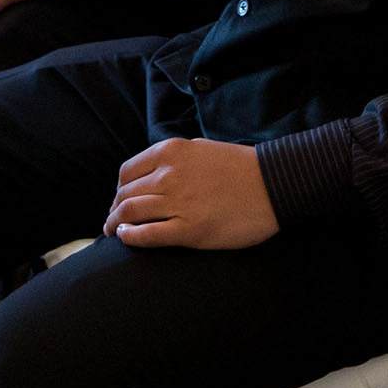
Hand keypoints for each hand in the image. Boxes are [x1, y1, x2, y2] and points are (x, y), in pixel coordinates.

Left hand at [104, 137, 278, 249]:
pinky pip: (148, 235)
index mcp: (172, 152)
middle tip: (112, 221)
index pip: (128, 172)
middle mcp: (170, 174)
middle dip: (114, 209)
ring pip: (130, 213)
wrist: (275, 185)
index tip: (118, 200)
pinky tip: (126, 238)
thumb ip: (174, 158)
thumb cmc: (242, 167)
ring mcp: (178, 202)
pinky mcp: (189, 230)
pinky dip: (131, 237)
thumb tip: (152, 172)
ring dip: (116, 224)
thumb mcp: (202, 148)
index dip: (118, 189)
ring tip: (114, 231)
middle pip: (125, 194)